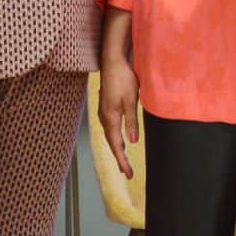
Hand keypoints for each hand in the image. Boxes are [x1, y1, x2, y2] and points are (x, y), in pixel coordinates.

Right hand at [98, 58, 141, 178]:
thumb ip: (131, 121)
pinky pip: (109, 126)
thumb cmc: (123, 79)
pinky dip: (114, 136)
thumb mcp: (131, 100)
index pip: (117, 145)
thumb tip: (132, 141)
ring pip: (110, 135)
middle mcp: (104, 117)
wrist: (112, 61)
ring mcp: (103, 111)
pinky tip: (119, 137)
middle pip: (111, 142)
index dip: (122, 160)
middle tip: (127, 171)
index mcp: (110, 118)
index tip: (128, 173)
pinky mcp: (106, 105)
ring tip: (123, 159)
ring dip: (116, 147)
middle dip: (119, 157)